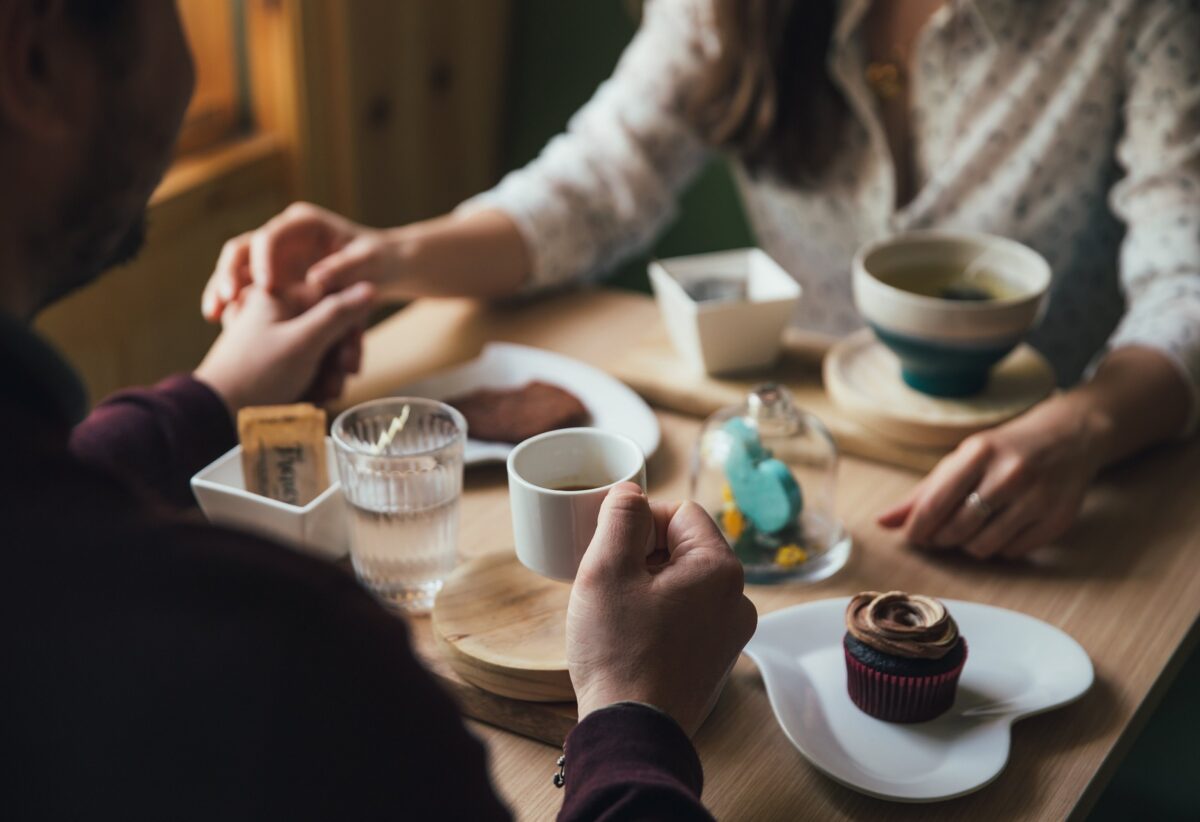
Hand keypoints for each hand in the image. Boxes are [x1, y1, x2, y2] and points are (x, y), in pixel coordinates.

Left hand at [195, 282, 374, 414]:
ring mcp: (275, 337)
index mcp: (279, 295)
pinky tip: (312, 397)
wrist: (217, 413)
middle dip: (338, 358)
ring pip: (321, 349)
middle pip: (329, 326)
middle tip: (339, 380)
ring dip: (329, 374)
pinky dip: (314, 381)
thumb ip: (338, 314)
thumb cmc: (257, 374)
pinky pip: (307, 365)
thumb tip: (368, 287)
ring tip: (323, 394)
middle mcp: (277, 312)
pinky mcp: (274, 360)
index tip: (349, 356)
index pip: (333, 298)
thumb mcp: (304, 341)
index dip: (348, 328)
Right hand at [202, 202, 399, 321]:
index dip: (263, 259)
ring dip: (222, 289)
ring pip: (237, 268)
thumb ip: (345, 268)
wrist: (384, 269)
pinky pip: (244, 288)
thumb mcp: (369, 263)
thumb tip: (316, 279)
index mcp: (304, 223)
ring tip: (213, 314)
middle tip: (226, 299)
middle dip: (229, 272)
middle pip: (243, 248)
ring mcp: (274, 256)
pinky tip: (222, 322)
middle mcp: (283, 235)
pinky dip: (232, 302)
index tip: (265, 286)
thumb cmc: (380, 261)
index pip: (271, 235)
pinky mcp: (272, 277)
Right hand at [567, 483, 757, 736]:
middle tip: (608, 583)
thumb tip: (630, 492)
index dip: (640, 522)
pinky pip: (687, 616)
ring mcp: (730, 633)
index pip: (680, 513)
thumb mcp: (606, 569)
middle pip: (684, 547)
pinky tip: (630, 637)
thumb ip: (620, 516)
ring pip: (683, 583)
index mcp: (720, 569)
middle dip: (643, 555)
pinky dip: (659, 616)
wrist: (631, 731)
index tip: (611, 549)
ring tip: (617, 613)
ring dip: (648, 586)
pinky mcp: (715, 660)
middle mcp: (738, 599)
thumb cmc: (619, 652)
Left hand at [878, 395, 1111, 558]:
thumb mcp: (963, 459)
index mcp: (980, 453)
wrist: (1070, 437)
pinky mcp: (1058, 520)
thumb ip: (923, 492)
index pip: (935, 503)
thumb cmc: (1004, 450)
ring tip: (971, 529)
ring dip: (969, 545)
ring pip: (984, 546)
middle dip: (941, 538)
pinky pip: (1012, 552)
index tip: (912, 537)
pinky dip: (999, 548)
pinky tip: (1001, 528)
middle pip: (957, 529)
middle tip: (941, 533)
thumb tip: (882, 522)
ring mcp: (1038, 498)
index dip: (917, 528)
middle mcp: (1011, 474)